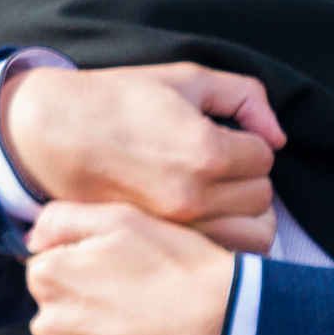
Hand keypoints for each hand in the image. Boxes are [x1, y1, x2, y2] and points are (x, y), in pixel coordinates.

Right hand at [3, 62, 284, 252]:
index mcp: (205, 151)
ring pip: (250, 237)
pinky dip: (224, 239)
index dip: (250, 142)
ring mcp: (177, 229)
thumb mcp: (187, 79)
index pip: (264, 158)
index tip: (227, 136)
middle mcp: (194, 197)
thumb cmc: (121, 100)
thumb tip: (277, 137)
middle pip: (262, 199)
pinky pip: (220, 256)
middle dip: (250, 178)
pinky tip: (207, 218)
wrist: (56, 134)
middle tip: (224, 163)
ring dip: (244, 213)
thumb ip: (244, 97)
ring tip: (222, 194)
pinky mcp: (160, 246)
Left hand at [25, 204, 235, 334]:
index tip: (118, 266)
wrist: (223, 324)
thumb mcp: (121, 218)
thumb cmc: (175, 263)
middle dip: (84, 302)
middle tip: (133, 294)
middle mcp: (49, 326)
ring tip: (141, 322)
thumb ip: (62, 218)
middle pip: (56, 309)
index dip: (82, 264)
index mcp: (49, 278)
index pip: (45, 268)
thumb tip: (31, 239)